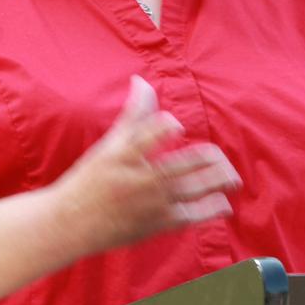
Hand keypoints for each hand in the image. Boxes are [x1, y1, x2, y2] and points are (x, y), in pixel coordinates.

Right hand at [53, 75, 241, 254]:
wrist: (72, 223)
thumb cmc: (90, 180)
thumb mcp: (109, 144)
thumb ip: (133, 114)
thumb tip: (142, 81)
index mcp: (126, 154)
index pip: (154, 131)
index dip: (169, 126)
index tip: (176, 127)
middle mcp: (142, 177)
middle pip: (189, 163)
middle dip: (213, 159)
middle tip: (218, 157)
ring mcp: (152, 202)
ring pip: (197, 189)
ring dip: (220, 181)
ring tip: (232, 179)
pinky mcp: (158, 223)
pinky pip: (194, 215)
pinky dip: (213, 208)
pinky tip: (223, 203)